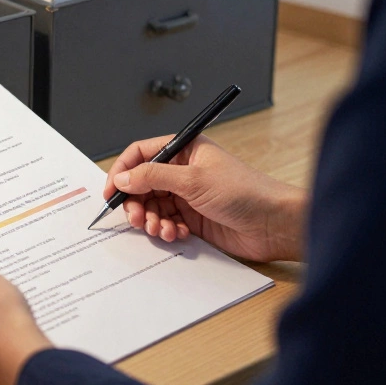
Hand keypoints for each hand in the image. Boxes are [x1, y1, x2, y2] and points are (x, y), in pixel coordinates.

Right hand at [105, 135, 307, 261]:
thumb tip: (123, 177)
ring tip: (162, 229)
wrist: (274, 224)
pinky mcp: (193, 219)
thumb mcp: (193, 180)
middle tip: (137, 218)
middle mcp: (183, 171)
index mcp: (184, 150)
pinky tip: (178, 234)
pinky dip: (166, 230)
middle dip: (136, 203)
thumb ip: (153, 177)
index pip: (141, 154)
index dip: (123, 171)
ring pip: (153, 206)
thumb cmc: (245, 192)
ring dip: (152, 220)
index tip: (111, 192)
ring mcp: (187, 195)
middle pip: (142, 184)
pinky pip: (166, 223)